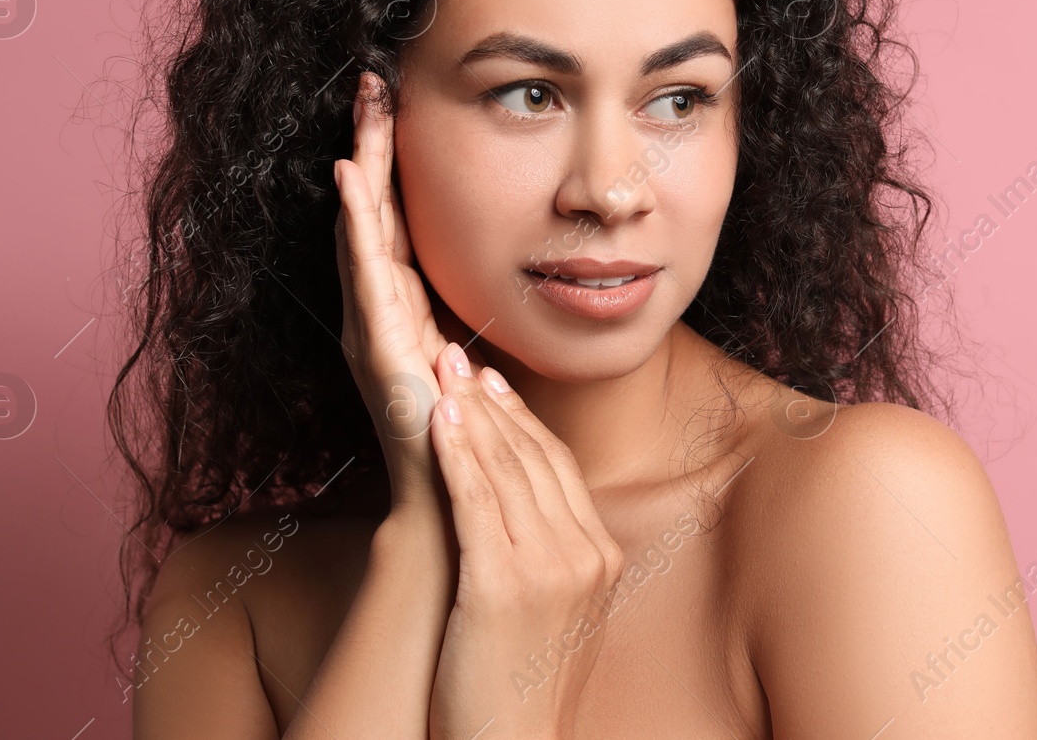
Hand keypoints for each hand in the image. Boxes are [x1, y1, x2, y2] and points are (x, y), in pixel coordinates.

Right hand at [333, 71, 485, 507]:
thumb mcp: (478, 366)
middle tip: (371, 82)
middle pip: (371, 213)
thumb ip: (475, 330)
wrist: (455, 512)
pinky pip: (365, 274)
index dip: (393, 164)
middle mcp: (379, 314)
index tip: (399, 103)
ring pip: (363, 231)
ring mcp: (373, 329)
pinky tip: (351, 181)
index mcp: (405, 312)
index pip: (394, 221)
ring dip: (361, 169)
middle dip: (371, 147)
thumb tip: (500, 294)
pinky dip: (355, 224)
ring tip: (361, 113)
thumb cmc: (471, 444)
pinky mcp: (378, 350)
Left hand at [426, 364, 624, 739]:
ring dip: (471, 409)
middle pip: (535, 455)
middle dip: (493, 398)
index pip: (558, 465)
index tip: (492, 378)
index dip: (521, 416)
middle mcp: (584, 554)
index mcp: (599, 555)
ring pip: (507, 468)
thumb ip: (549, 551)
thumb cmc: (518, 683)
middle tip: (458, 353)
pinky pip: (477, 501)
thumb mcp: (552, 608)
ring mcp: (549, 569)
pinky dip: (458, 451)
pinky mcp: (503, 586)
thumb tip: (523, 500)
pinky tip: (438, 417)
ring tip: (441, 366)